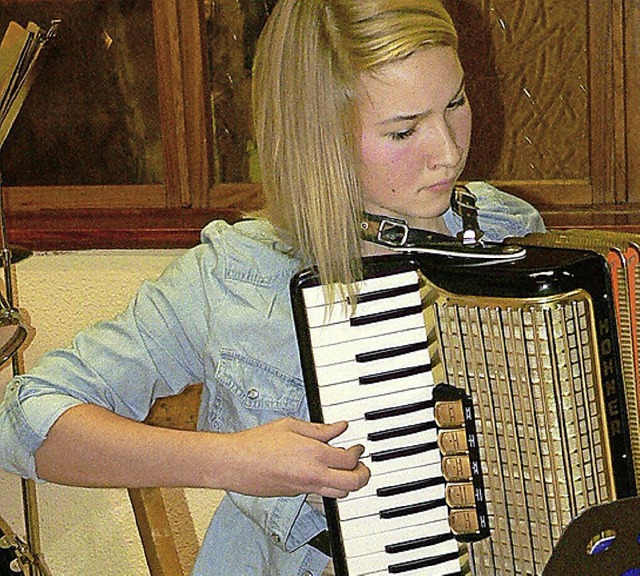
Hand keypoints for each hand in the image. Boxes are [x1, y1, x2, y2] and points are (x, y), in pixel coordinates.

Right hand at [217, 417, 369, 497]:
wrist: (235, 464)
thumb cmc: (257, 442)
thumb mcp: (291, 425)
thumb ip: (319, 429)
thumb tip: (340, 427)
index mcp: (315, 454)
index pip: (350, 459)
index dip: (358, 452)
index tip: (358, 447)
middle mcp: (314, 475)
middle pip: (353, 484)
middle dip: (363, 474)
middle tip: (362, 465)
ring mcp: (305, 488)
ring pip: (340, 494)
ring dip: (348, 483)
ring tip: (347, 470)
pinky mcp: (296, 495)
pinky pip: (322, 493)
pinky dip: (330, 485)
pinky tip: (324, 471)